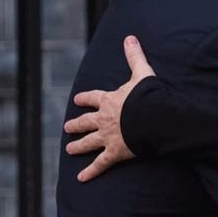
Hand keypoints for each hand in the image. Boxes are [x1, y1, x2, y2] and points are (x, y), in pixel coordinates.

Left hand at [64, 35, 155, 181]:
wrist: (150, 118)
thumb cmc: (147, 96)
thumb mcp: (141, 73)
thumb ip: (134, 57)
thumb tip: (130, 37)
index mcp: (109, 100)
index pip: (93, 98)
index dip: (85, 99)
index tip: (77, 100)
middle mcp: (104, 119)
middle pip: (86, 122)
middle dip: (76, 125)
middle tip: (67, 127)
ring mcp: (107, 137)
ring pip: (89, 143)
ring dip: (78, 146)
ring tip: (69, 150)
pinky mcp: (114, 153)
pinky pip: (100, 164)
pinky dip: (91, 172)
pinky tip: (81, 179)